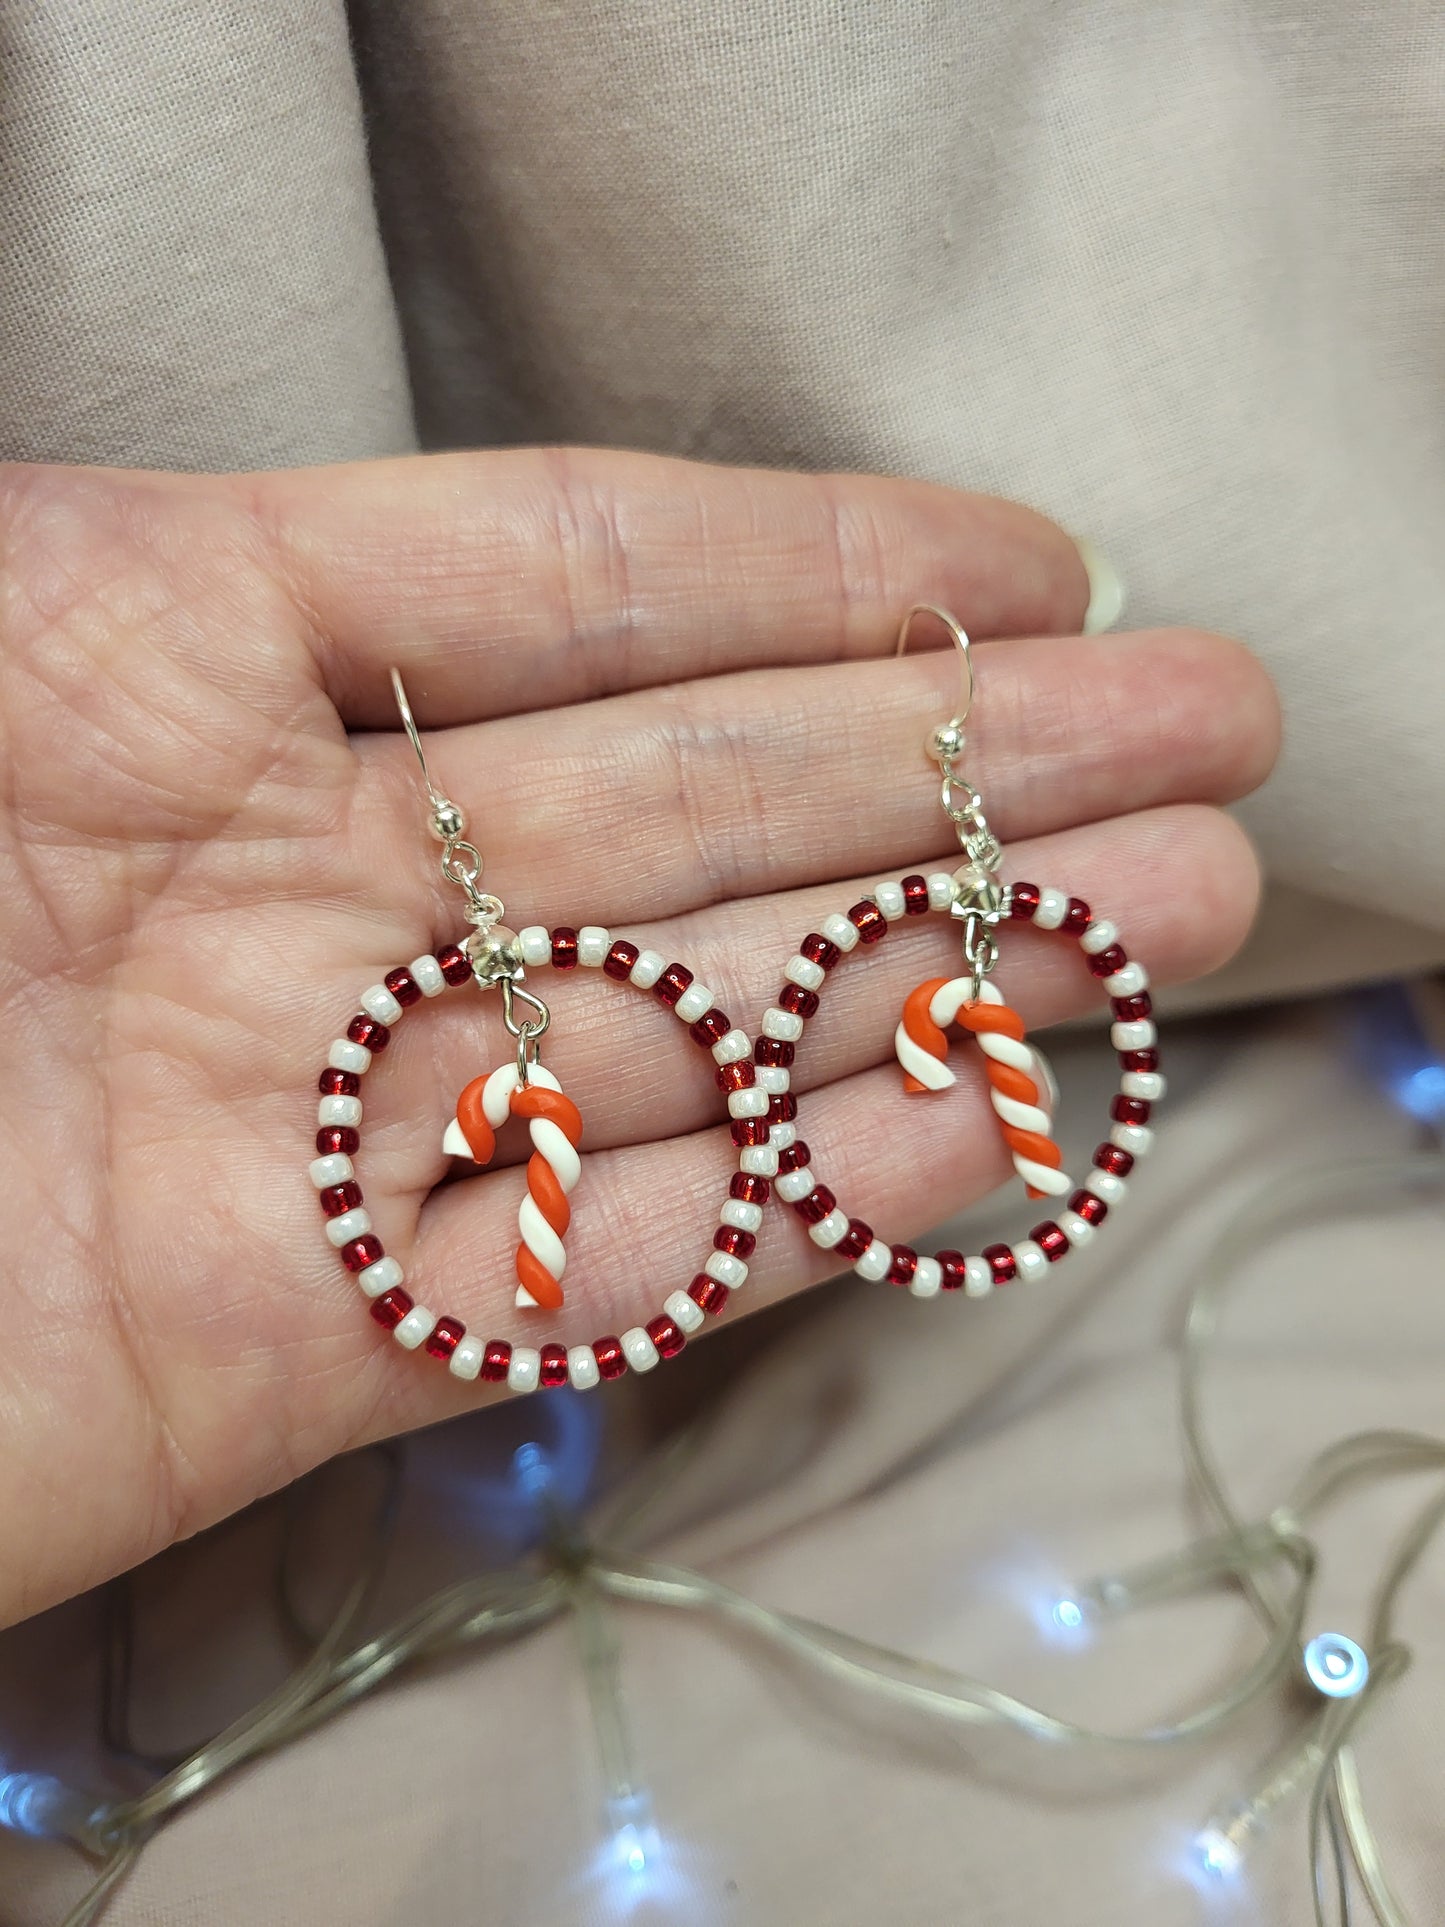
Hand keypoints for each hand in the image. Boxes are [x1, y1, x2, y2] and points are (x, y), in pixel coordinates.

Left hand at [0, 449, 1277, 1624]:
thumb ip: (122, 563)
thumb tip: (404, 509)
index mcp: (145, 656)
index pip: (553, 582)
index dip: (806, 567)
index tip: (1021, 565)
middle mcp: (270, 876)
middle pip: (681, 801)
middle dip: (953, 765)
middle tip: (1203, 731)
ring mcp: (305, 1117)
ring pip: (689, 1032)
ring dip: (940, 979)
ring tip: (1183, 917)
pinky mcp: (304, 1350)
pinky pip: (608, 1254)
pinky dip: (811, 1196)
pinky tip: (1002, 1122)